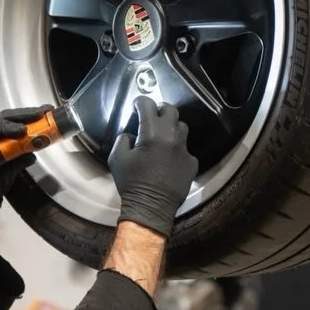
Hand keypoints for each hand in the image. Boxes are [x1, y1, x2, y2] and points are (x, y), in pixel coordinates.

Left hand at [0, 107, 47, 238]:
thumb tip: (30, 156)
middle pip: (5, 117)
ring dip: (31, 116)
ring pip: (14, 120)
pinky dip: (34, 126)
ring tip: (48, 113)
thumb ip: (9, 167)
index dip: (7, 126)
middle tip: (42, 114)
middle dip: (24, 115)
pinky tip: (46, 122)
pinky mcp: (8, 138)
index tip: (23, 131)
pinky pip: (21, 129)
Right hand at [107, 99, 197, 239]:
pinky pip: (186, 149)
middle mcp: (171, 137)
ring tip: (162, 136)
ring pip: (181, 127)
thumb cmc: (131, 183)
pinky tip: (169, 159)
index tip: (136, 105)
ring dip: (171, 127)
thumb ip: (123, 140)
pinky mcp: (192, 162)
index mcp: (151, 133)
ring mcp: (184, 150)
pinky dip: (177, 149)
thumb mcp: (116, 159)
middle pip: (170, 110)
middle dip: (159, 110)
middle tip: (151, 116)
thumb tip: (131, 135)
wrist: (151, 208)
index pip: (147, 105)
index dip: (140, 102)